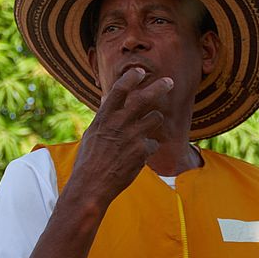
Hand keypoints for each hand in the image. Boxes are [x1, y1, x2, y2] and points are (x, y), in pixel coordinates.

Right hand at [71, 67, 173, 207]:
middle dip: (160, 87)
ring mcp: (132, 137)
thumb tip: (105, 98)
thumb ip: (103, 116)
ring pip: (155, 117)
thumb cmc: (88, 160)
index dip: (132, 77)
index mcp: (104, 117)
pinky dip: (149, 147)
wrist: (92, 186)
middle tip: (170, 81)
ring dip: (155, 118)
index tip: (140, 72)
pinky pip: (153, 143)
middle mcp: (120, 123)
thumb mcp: (92, 134)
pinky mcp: (142, 152)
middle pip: (145, 98)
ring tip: (151, 122)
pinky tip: (139, 155)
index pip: (120, 89)